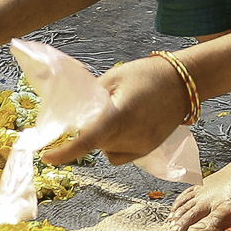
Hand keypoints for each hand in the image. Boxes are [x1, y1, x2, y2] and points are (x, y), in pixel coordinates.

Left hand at [41, 57, 189, 166]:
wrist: (184, 83)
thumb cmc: (148, 74)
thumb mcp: (114, 78)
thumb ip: (93, 97)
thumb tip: (74, 112)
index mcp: (120, 116)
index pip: (87, 141)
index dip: (65, 153)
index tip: (47, 156)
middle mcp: (131, 136)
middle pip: (95, 143)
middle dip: (87, 131)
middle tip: (93, 112)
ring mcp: (141, 146)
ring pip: (106, 149)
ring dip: (102, 137)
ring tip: (116, 114)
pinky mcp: (147, 150)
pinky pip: (119, 154)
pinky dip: (114, 144)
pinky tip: (124, 128)